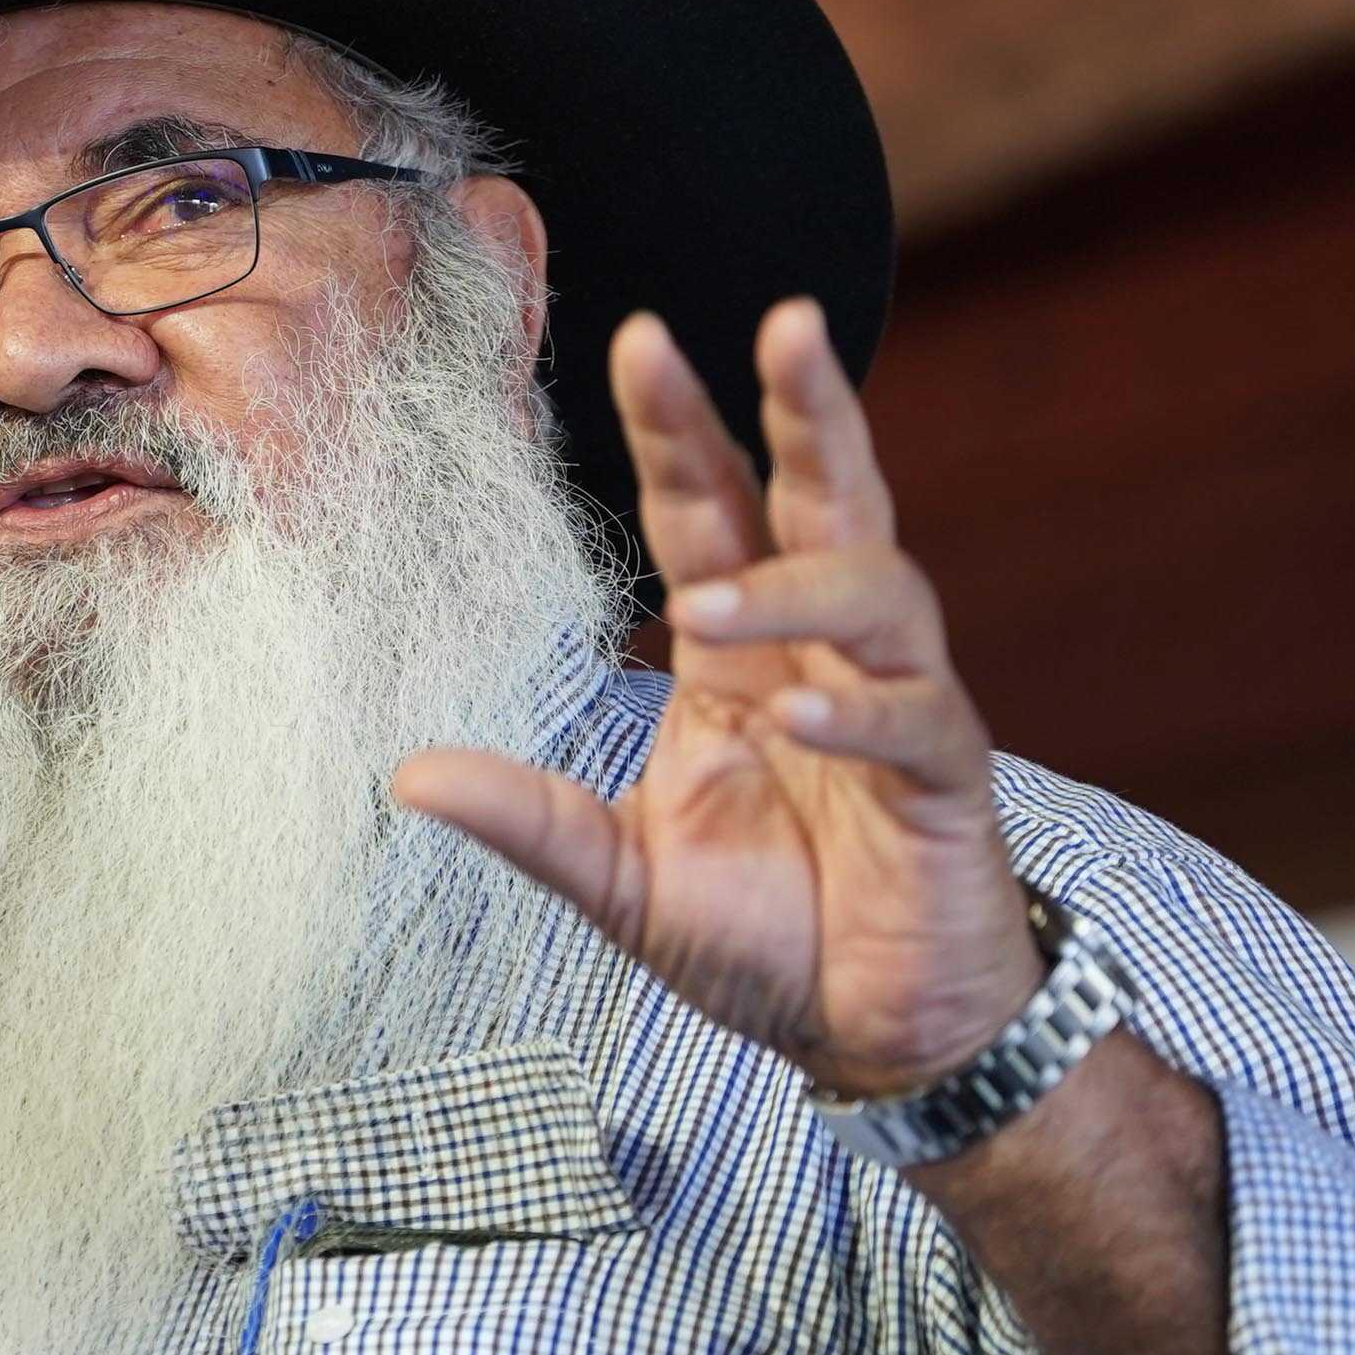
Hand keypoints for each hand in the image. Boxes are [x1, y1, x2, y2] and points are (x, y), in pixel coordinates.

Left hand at [393, 298, 1042, 1095]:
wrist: (877, 1034)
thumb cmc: (764, 937)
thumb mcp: (619, 877)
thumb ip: (530, 820)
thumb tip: (405, 777)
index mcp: (737, 657)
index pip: (710, 510)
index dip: (680, 427)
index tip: (640, 336)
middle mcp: (823, 656)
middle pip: (827, 497)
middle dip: (807, 408)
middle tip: (783, 321)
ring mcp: (897, 706)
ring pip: (878, 589)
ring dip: (794, 587)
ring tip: (706, 605)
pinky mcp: (949, 780)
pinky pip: (912, 719)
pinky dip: (855, 715)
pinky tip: (799, 725)